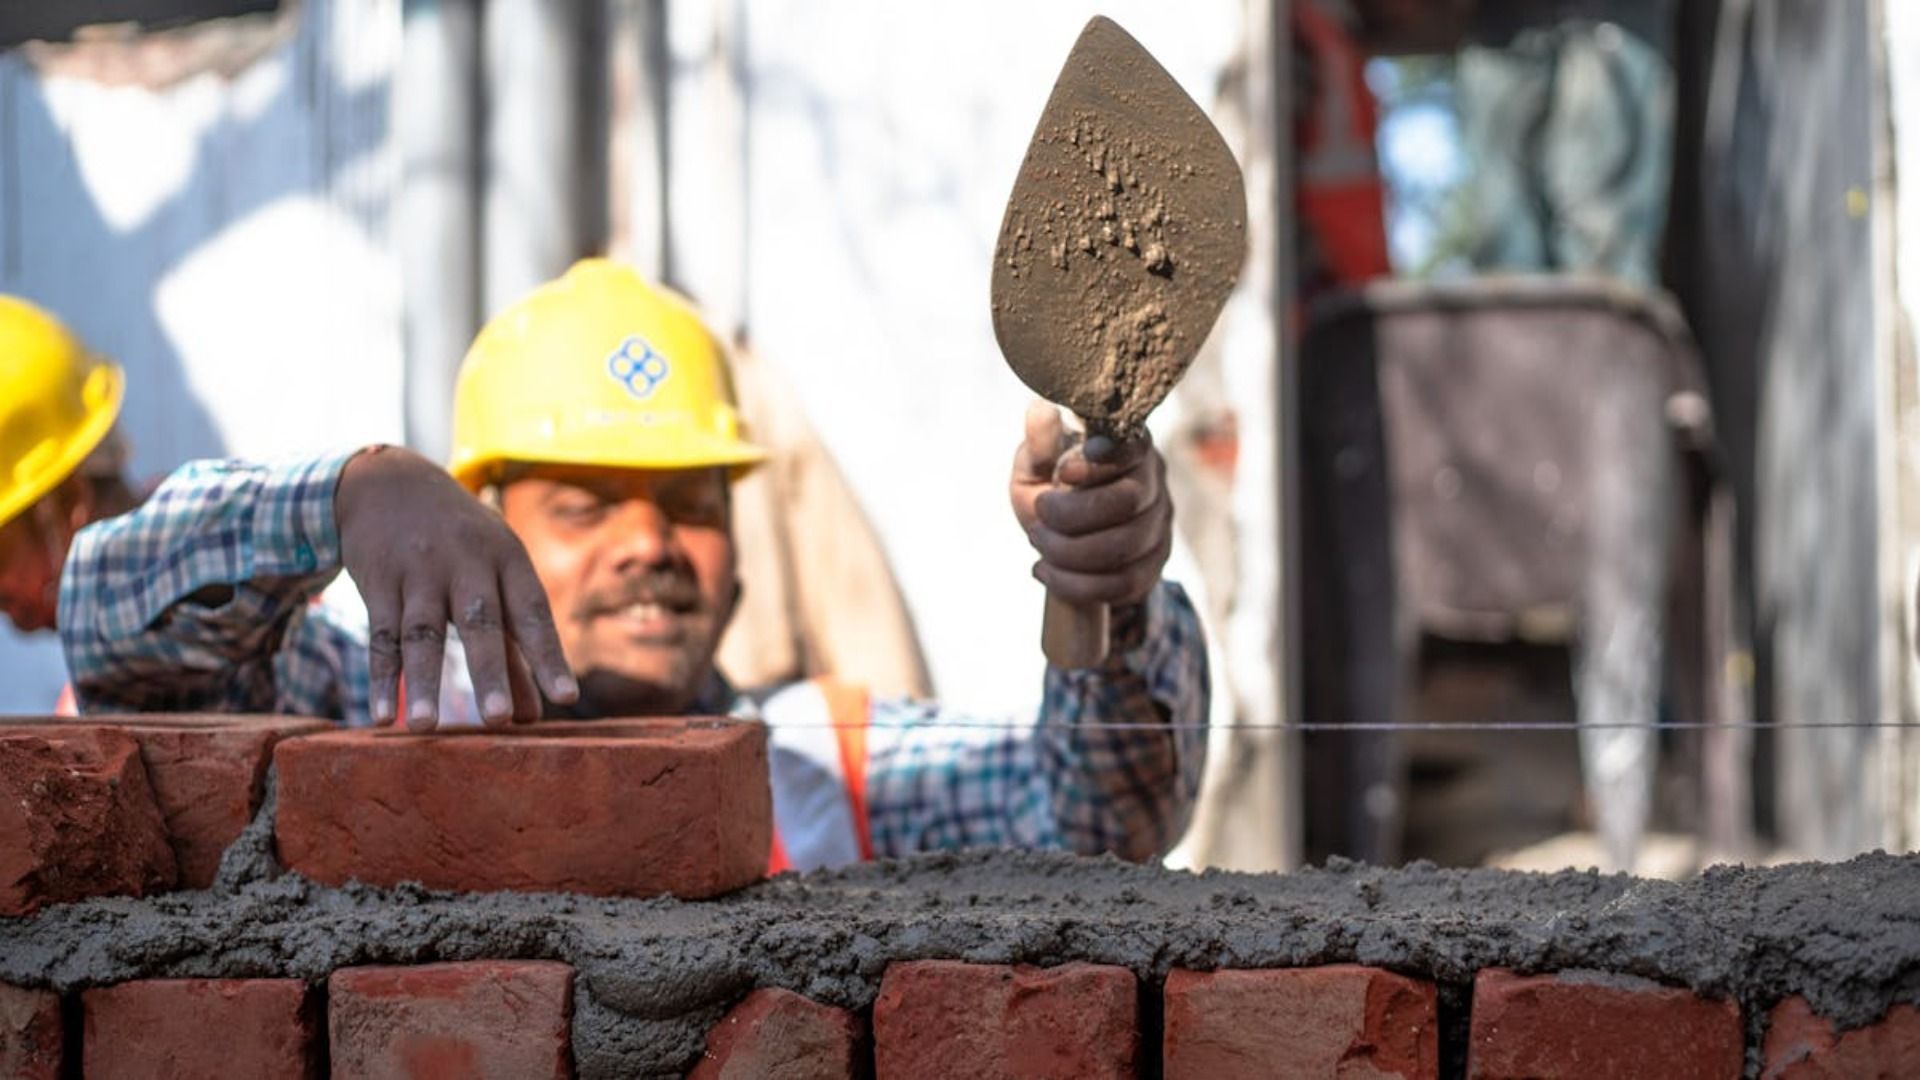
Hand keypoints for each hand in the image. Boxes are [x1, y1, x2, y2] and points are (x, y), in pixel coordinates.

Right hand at [335, 445, 577, 729]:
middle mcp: (466, 563)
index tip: (566, 698)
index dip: (549, 656)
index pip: (533, 612)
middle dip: (490, 672)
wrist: (391, 482)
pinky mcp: (378, 581)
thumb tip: (538, 715)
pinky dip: (381, 676)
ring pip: (421, 632)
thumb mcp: (495, 577)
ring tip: (425, 728)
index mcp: (506, 560)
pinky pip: (380, 634)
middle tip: (500, 720)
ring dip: (423, 681)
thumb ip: (515, 647)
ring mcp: (419, 571)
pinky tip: (381, 716)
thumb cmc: (461, 542)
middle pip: (480, 623)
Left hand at [1009, 400, 1171, 608]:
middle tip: (1038, 518)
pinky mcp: (1154, 564)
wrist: (1062, 538)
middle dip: (1072, 516)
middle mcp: (1153, 481)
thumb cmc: (1049, 491)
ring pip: (1126, 548)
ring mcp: (1159, 525)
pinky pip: (1124, 584)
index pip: (1131, 448)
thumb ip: (1039, 445)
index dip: (1098, 463)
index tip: (1062, 473)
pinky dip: (1076, 584)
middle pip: (1128, 502)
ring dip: (1070, 553)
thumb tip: (1040, 410)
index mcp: (1128, 446)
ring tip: (1039, 543)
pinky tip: (1046, 571)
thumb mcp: (1035, 465)